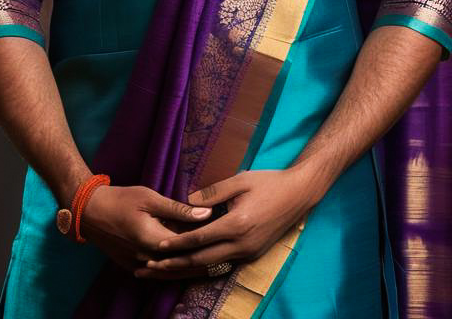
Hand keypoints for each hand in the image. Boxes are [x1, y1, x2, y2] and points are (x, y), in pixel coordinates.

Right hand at [79, 183, 213, 276]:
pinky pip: (158, 273)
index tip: (224, 234)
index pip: (188, 247)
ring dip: (191, 267)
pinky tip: (186, 263)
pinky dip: (173, 268)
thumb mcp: (150, 198)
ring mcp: (138, 266)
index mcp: (154, 241)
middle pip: (182, 264)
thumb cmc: (120, 199)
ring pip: (171, 272)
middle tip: (224, 251)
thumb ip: (178, 209)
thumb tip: (206, 214)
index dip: (207, 241)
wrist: (89, 211)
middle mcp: (148, 259)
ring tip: (211, 259)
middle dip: (203, 259)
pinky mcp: (132, 266)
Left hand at [135, 168, 315, 280]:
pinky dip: (206, 263)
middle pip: (202, 260)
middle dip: (176, 264)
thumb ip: (213, 192)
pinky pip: (225, 262)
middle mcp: (242, 244)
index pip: (199, 239)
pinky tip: (192, 262)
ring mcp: (249, 252)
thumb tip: (189, 201)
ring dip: (189, 267)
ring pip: (213, 265)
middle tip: (152, 267)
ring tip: (166, 269)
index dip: (177, 244)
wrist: (299, 194)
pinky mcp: (253, 254)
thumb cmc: (269, 182)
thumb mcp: (240, 180)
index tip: (157, 247)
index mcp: (237, 225)